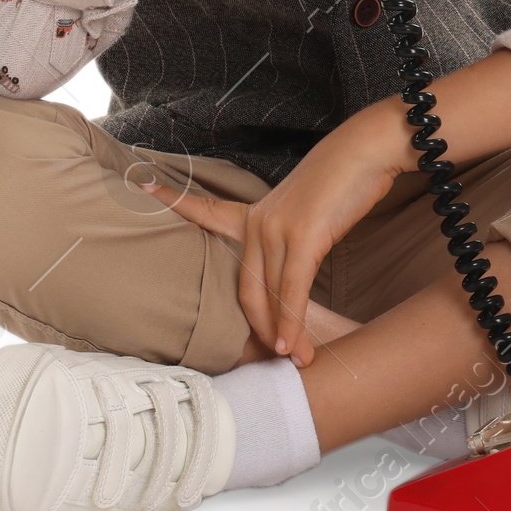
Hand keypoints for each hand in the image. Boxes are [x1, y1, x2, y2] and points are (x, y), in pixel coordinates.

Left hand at [131, 118, 404, 367]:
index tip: (141, 182)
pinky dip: (292, 323)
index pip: (205, 209)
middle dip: (259, 330)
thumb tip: (296, 266)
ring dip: (282, 335)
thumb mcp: (309, 208)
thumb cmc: (345, 178)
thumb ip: (293, 237)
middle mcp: (259, 222)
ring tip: (294, 361)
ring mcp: (278, 229)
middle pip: (244, 289)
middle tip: (273, 359)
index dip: (173, 200)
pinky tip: (293, 346)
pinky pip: (292, 291)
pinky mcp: (304, 237)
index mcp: (257, 212)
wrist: (369, 149)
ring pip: (268, 296)